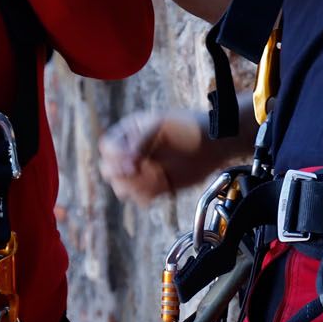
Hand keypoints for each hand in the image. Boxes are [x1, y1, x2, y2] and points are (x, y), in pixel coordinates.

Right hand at [99, 108, 222, 205]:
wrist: (214, 143)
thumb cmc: (188, 126)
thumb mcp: (161, 124)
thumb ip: (140, 140)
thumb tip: (128, 160)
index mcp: (130, 132)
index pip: (108, 147)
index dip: (116, 157)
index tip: (134, 163)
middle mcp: (132, 152)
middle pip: (108, 170)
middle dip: (122, 174)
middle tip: (141, 172)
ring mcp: (143, 170)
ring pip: (121, 187)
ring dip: (135, 186)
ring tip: (156, 179)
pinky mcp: (155, 186)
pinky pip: (140, 197)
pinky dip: (147, 195)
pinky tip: (162, 185)